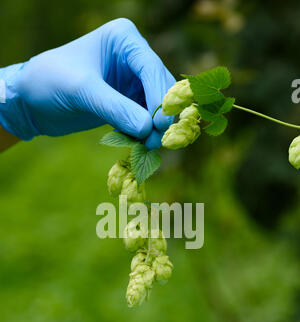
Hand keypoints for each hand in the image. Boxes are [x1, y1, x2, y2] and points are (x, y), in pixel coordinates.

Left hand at [0, 19, 174, 148]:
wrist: (32, 101)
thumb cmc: (50, 82)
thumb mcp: (81, 91)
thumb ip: (115, 108)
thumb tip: (147, 129)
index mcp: (123, 39)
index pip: (150, 67)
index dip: (160, 97)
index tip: (160, 125)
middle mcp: (132, 57)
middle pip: (160, 86)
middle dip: (160, 114)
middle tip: (158, 141)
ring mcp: (132, 80)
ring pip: (156, 105)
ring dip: (154, 127)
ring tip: (149, 147)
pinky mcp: (127, 102)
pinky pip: (144, 118)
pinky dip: (143, 132)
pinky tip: (140, 145)